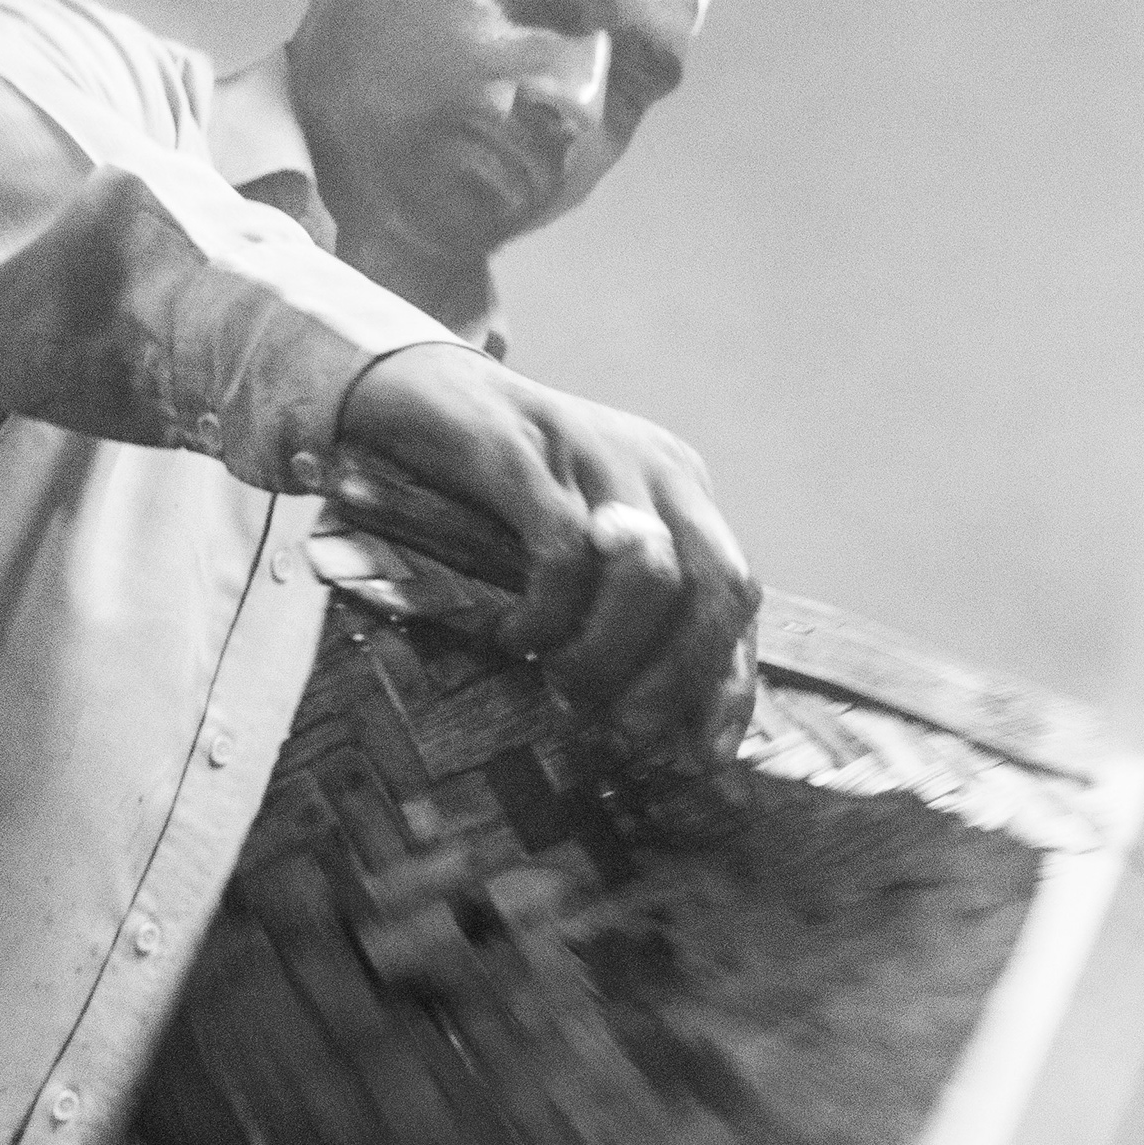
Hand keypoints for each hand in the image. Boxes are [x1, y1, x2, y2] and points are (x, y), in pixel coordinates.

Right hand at [335, 340, 756, 747]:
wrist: (407, 391)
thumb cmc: (491, 491)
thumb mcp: (576, 545)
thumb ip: (621, 607)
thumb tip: (656, 718)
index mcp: (680, 490)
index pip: (736, 592)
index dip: (728, 680)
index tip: (705, 753)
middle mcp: (654, 466)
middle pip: (716, 584)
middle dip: (680, 675)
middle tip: (625, 726)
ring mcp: (593, 452)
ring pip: (650, 574)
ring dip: (609, 651)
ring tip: (560, 679)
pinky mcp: (524, 452)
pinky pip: (563, 550)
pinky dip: (548, 612)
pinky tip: (516, 634)